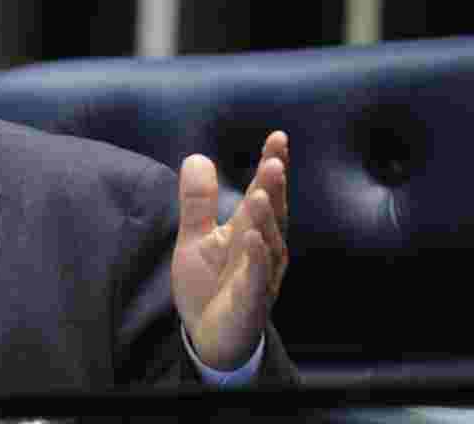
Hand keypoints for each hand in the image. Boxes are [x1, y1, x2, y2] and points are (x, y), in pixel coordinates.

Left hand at [171, 131, 288, 369]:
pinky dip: (257, 259)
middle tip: (275, 159)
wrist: (208, 337)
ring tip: (263, 192)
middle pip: (271, 214)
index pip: (263, 193)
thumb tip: (197, 157)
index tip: (278, 137)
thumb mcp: (195, 238)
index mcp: (250, 231)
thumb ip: (197, 202)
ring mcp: (261, 277)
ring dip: (267, 219)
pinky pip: (257, 279)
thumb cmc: (209, 285)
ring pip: (269, 244)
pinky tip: (253, 239)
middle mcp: (263, 251)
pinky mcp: (251, 302)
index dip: (270, 166)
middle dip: (274, 187)